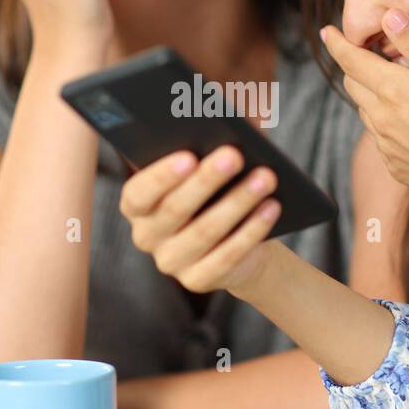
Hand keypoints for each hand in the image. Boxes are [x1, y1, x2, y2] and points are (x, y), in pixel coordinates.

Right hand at [119, 146, 281, 294]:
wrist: (237, 239)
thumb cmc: (215, 189)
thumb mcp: (204, 164)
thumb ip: (204, 144)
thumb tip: (225, 127)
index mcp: (136, 203)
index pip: (139, 193)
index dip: (162, 176)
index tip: (189, 155)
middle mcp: (146, 235)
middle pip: (174, 210)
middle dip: (207, 181)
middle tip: (235, 155)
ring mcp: (170, 262)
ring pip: (204, 233)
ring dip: (237, 202)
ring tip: (265, 177)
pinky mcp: (198, 280)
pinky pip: (226, 257)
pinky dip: (251, 230)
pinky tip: (271, 207)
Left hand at [321, 9, 408, 217]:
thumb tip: (389, 17)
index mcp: (394, 92)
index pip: (351, 61)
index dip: (337, 43)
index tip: (327, 32)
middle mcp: (382, 120)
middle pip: (353, 85)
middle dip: (357, 67)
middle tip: (375, 56)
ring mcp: (387, 147)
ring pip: (366, 111)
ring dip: (372, 95)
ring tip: (401, 88)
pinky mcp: (395, 166)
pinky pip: (380, 138)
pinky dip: (386, 123)